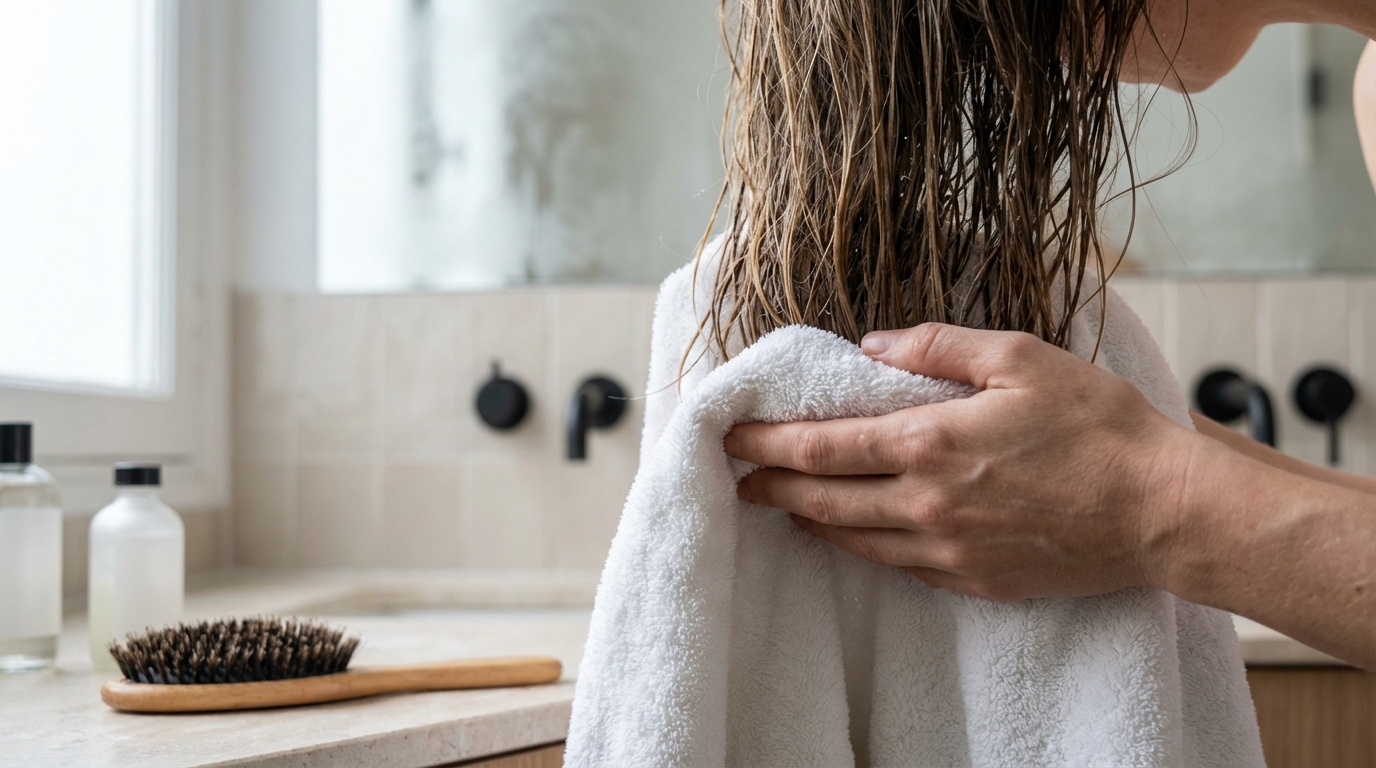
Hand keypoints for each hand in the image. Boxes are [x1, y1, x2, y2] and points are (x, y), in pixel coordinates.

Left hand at [724, 323, 1202, 600]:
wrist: (1162, 511)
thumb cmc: (1099, 427)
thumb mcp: (1020, 358)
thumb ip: (936, 347)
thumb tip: (872, 345)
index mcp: (931, 445)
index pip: (823, 446)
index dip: (768, 442)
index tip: (731, 435)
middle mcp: (926, 505)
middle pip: (823, 500)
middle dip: (772, 486)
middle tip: (738, 478)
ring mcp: (948, 552)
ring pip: (854, 541)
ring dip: (809, 521)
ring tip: (782, 505)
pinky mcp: (974, 581)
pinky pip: (898, 566)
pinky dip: (862, 549)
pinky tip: (852, 537)